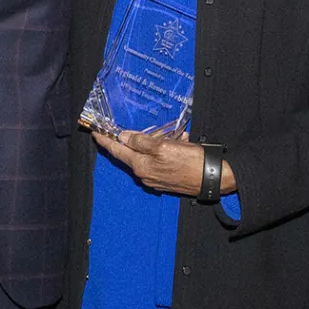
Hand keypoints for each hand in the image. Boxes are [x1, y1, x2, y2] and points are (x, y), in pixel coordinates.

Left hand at [91, 129, 223, 197]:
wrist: (213, 178)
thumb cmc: (190, 161)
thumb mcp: (164, 146)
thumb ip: (141, 141)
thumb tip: (124, 137)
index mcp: (140, 165)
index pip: (117, 150)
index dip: (105, 140)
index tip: (96, 133)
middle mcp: (144, 174)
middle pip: (133, 152)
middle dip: (140, 138)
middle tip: (151, 129)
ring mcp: (155, 179)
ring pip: (149, 154)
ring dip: (158, 142)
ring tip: (175, 137)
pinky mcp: (166, 179)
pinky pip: (160, 160)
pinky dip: (167, 150)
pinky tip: (180, 143)